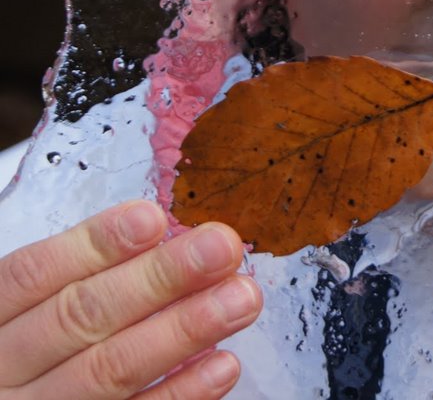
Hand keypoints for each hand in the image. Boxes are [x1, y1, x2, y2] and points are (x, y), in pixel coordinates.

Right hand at [0, 201, 261, 398]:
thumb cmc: (26, 354)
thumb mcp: (26, 312)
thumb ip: (81, 280)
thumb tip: (167, 241)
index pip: (34, 274)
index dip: (94, 245)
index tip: (153, 218)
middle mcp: (3, 371)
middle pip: (80, 317)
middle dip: (158, 279)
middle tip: (222, 247)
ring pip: (109, 371)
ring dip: (184, 330)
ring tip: (242, 297)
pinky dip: (181, 395)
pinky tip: (224, 365)